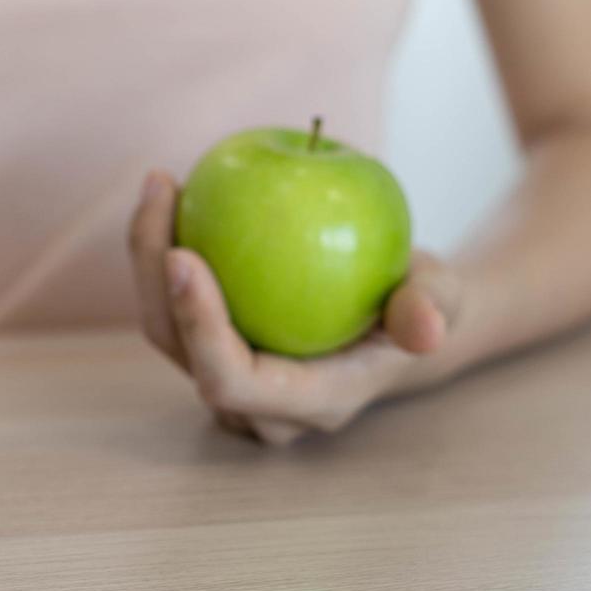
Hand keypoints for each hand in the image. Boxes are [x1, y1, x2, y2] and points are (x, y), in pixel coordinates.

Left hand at [128, 171, 461, 444]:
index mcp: (308, 402)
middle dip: (152, 276)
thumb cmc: (421, 302)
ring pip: (163, 325)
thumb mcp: (442, 297)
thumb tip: (425, 329)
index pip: (232, 380)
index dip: (198, 326)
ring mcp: (229, 381)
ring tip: (161, 183)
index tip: (183, 255)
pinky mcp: (210, 350)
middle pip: (179, 350)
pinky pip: (169, 301)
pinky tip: (170, 189)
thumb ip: (434, 308)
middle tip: (161, 193)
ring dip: (148, 254)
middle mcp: (257, 406)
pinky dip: (161, 248)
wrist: (400, 317)